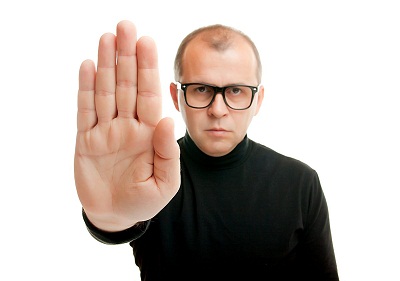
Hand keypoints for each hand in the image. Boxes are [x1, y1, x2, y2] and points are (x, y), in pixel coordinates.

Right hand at [74, 21, 179, 231]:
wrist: (116, 215)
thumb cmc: (144, 201)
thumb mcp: (164, 183)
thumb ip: (168, 153)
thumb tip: (168, 121)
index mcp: (149, 134)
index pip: (150, 95)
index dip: (148, 68)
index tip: (147, 42)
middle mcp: (128, 126)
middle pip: (127, 85)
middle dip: (127, 57)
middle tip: (125, 26)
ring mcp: (106, 131)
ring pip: (106, 91)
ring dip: (105, 65)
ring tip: (107, 38)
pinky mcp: (86, 140)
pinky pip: (85, 110)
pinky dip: (85, 89)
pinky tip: (87, 66)